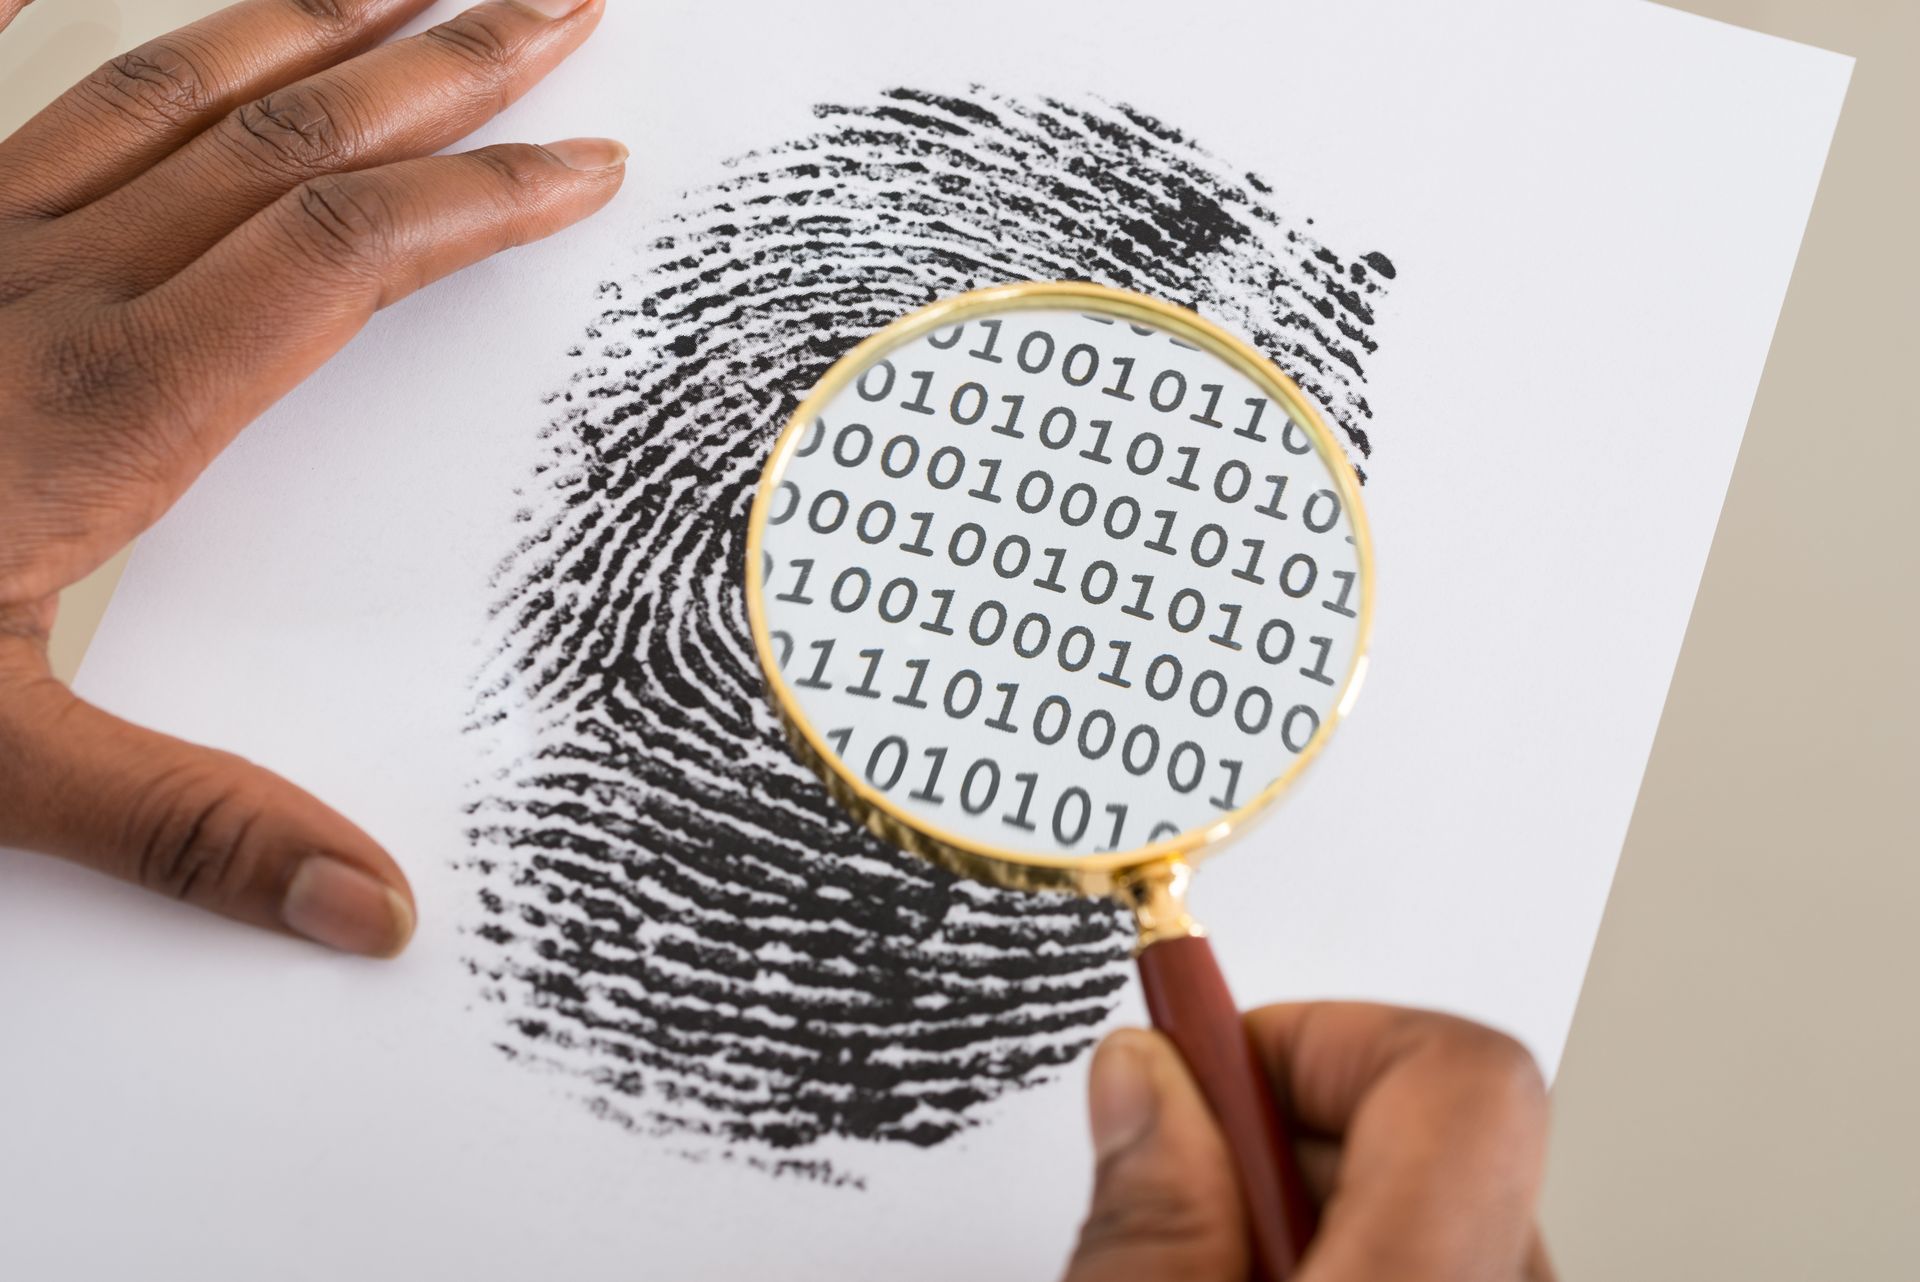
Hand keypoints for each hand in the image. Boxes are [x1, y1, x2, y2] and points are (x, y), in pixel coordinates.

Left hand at [0, 0, 622, 954]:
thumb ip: (183, 827)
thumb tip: (372, 904)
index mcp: (108, 408)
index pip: (338, 258)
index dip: (481, 196)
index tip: (587, 161)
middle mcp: (49, 290)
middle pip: (285, 136)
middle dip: (442, 65)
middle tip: (556, 10)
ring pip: (167, 90)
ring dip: (309, 18)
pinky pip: (0, 87)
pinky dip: (47, 6)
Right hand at [1062, 1004, 1555, 1281]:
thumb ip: (1150, 1224)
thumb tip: (1148, 1079)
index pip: (1456, 1074)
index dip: (1318, 1038)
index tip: (1213, 1072)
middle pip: (1438, 1138)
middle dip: (1289, 1138)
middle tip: (1184, 1197)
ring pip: (1441, 1217)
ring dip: (1313, 1216)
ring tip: (1219, 1272)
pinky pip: (1447, 1271)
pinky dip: (1342, 1265)